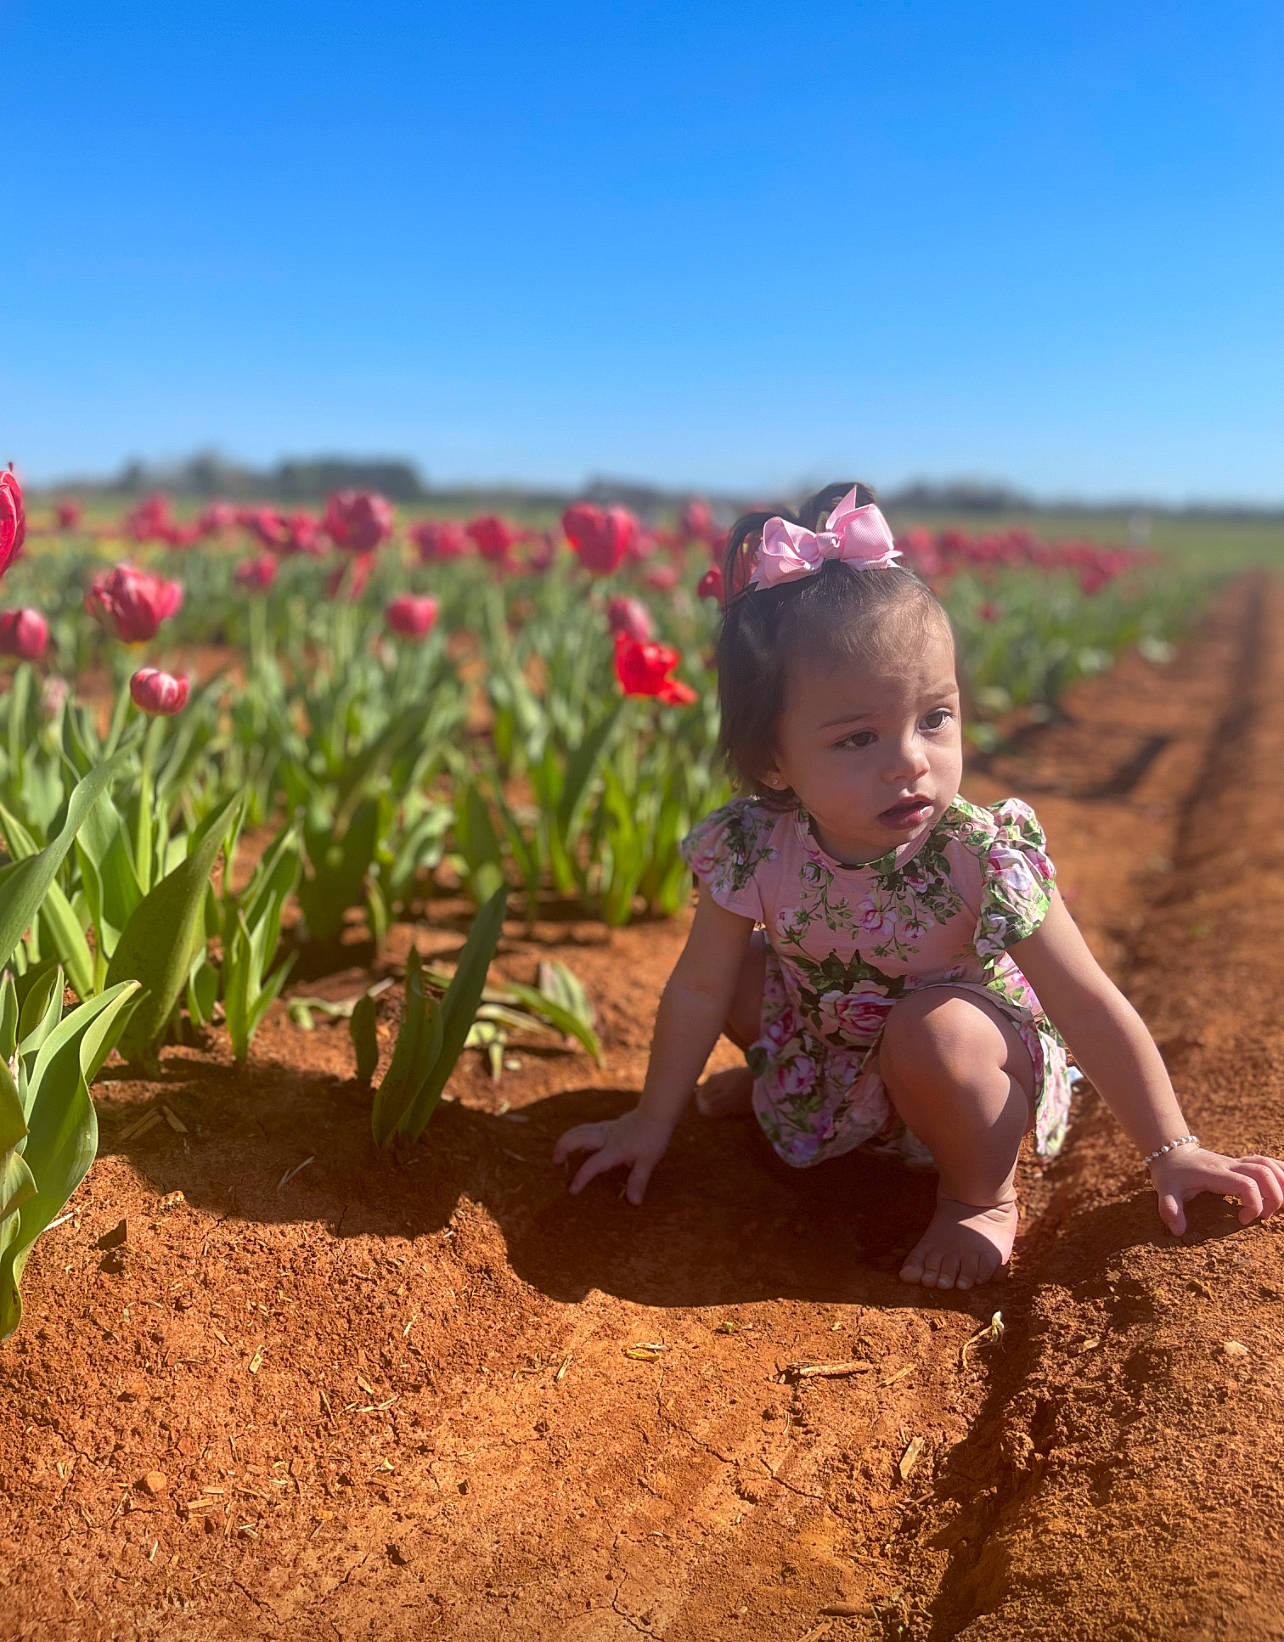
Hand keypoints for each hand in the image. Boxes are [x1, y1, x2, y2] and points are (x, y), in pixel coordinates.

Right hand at [552, 1108, 673, 1204]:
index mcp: (615, 1148)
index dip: (582, 1177)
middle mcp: (605, 1137)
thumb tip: (634, 1201)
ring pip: (578, 1130)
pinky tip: (574, 1146)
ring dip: (566, 1141)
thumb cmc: (653, 1137)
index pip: (594, 1164)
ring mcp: (604, 1129)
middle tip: (556, 1163)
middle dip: (563, 1148)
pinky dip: (574, 1137)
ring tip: (559, 1155)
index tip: (572, 1190)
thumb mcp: (648, 1161)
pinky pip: (584, 1130)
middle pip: (577, 1138)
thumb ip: (638, 1180)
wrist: (655, 1113)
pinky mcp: (605, 1126)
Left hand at [1149, 1146, 1283, 1234]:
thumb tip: (1178, 1231)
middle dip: (1273, 1197)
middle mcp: (1230, 1165)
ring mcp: (1237, 1162)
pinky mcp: (1242, 1163)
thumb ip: (1170, 1209)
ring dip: (1281, 1183)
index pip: (1246, 1184)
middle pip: (1264, 1172)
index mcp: (1215, 1174)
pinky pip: (1267, 1162)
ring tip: (1281, 1206)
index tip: (1243, 1220)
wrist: (1172, 1153)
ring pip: (1269, 1164)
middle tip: (1264, 1217)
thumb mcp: (1165, 1191)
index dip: (1253, 1204)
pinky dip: (1281, 1172)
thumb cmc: (1171, 1175)